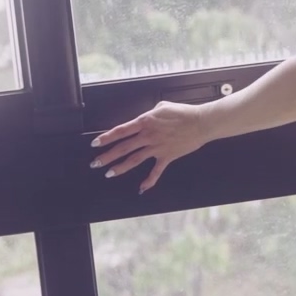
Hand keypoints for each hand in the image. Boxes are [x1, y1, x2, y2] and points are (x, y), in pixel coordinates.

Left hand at [90, 102, 213, 192]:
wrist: (200, 122)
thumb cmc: (183, 112)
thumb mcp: (162, 106)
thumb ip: (150, 114)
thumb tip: (144, 119)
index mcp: (145, 121)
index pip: (121, 131)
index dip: (106, 137)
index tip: (95, 143)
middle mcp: (148, 136)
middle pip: (123, 148)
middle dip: (107, 156)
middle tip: (95, 163)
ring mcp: (157, 147)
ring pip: (134, 159)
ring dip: (120, 167)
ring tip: (109, 173)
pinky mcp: (167, 156)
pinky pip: (156, 171)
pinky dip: (149, 181)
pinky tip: (142, 188)